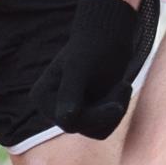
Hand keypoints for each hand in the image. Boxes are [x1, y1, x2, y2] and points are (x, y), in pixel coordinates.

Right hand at [28, 0, 153, 139]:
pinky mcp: (84, 111)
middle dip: (108, 110)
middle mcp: (51, 107)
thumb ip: (71, 94)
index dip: (98, 113)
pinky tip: (118, 88)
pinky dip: (116, 110)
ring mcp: (68, 110)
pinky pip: (103, 126)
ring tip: (121, 85)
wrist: (109, 34)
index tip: (122, 87)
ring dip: (115, 110)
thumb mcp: (81, 69)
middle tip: (123, 84)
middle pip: (84, 128)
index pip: (70, 123)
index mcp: (42, 97)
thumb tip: (65, 120)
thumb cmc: (94, 46)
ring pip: (96, 130)